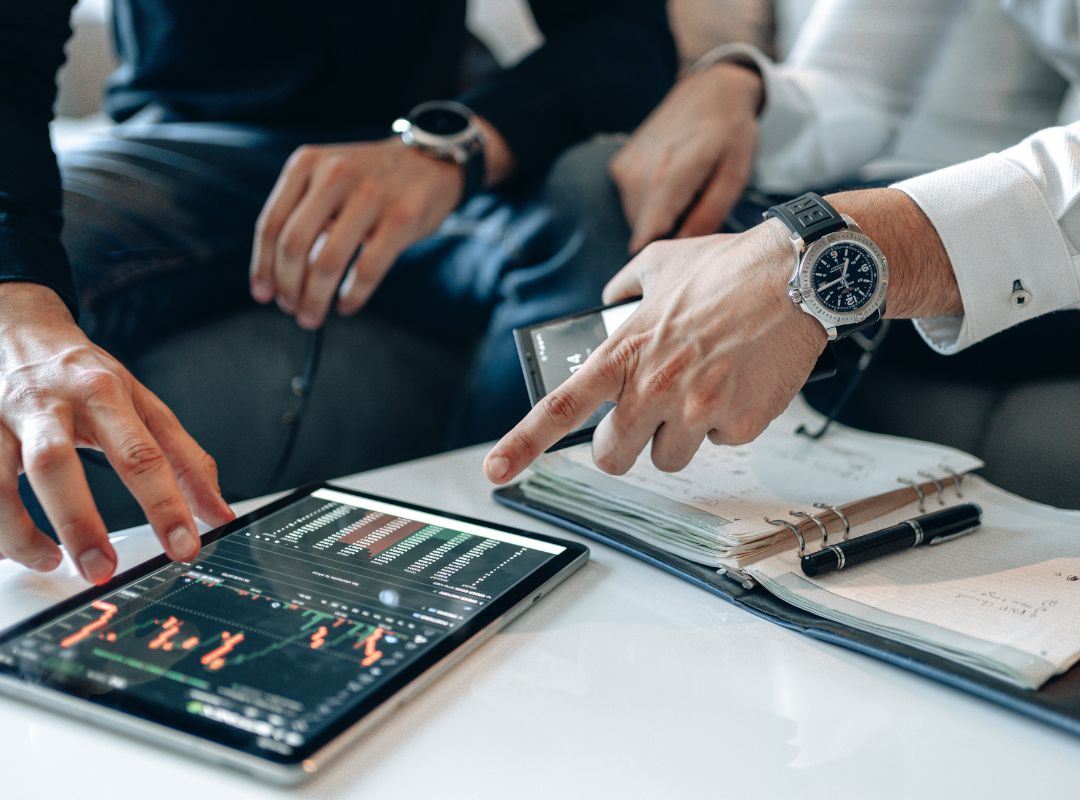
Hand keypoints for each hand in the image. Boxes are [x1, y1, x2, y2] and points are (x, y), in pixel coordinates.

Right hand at [0, 284, 233, 582]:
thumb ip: (184, 459)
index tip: (183, 547)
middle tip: (102, 570)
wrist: (17, 325)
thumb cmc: (85, 374)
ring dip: (19, 533)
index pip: (142, 454)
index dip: (166, 505)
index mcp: (104, 394)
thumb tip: (220, 513)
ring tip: (51, 562)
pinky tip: (12, 547)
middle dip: (79, 523)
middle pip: (56, 463)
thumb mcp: (142, 404)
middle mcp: (48, 403)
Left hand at [250, 138, 464, 328]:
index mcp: (307, 164)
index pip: (271, 224)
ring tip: (313, 316)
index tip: (262, 294)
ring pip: (327, 261)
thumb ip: (303, 213)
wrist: (429, 162)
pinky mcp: (402, 218)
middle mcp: (335, 174)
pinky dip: (352, 296)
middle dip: (287, 287)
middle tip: (291, 309)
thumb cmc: (371, 181)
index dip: (263, 266)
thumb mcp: (328, 178)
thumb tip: (276, 277)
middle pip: (293, 245)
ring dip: (314, 298)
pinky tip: (346, 305)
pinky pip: (367, 269)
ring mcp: (371, 195)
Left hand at [483, 221, 826, 482]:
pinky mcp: (740, 423)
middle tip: (647, 417)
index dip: (522, 444)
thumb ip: (624, 287)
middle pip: (613, 457)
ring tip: (706, 385)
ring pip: (668, 458)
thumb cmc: (729, 267)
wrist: (799, 273)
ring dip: (681, 433)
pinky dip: (729, 422)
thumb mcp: (661, 263)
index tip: (496, 470)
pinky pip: (721, 444)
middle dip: (625, 445)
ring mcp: (697, 409)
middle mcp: (653, 385)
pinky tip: (742, 382)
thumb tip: (609, 300)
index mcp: (625, 351)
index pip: (561, 407)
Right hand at [609, 62, 762, 253]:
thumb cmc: (730, 132)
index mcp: (665, 180)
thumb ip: (707, 216)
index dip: (667, 252)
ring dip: (661, 216)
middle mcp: (635, 175)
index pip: (647, 241)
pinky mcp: (618, 165)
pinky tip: (672, 181)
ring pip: (637, 220)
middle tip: (697, 209)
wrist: (711, 89)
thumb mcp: (734, 177)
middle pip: (644, 232)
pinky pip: (632, 202)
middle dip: (668, 231)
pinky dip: (652, 201)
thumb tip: (682, 246)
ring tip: (687, 192)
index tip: (688, 247)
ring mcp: (623, 169)